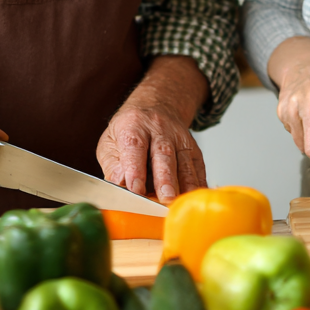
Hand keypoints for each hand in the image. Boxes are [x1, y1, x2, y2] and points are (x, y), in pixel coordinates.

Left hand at [96, 55, 209, 201]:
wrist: (157, 107)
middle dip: (165, 178)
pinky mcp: (194, 150)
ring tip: (179, 202)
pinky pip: (198, 168)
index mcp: (134, 125)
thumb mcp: (110, 142)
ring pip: (184, 162)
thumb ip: (113, 165)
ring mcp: (180, 139)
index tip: (135, 189)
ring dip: (184, 184)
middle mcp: (160, 130)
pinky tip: (192, 198)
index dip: (135, 168)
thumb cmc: (130, 131)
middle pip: (164, 154)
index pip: (135, 146)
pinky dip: (197, 184)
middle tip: (165, 197)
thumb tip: (120, 184)